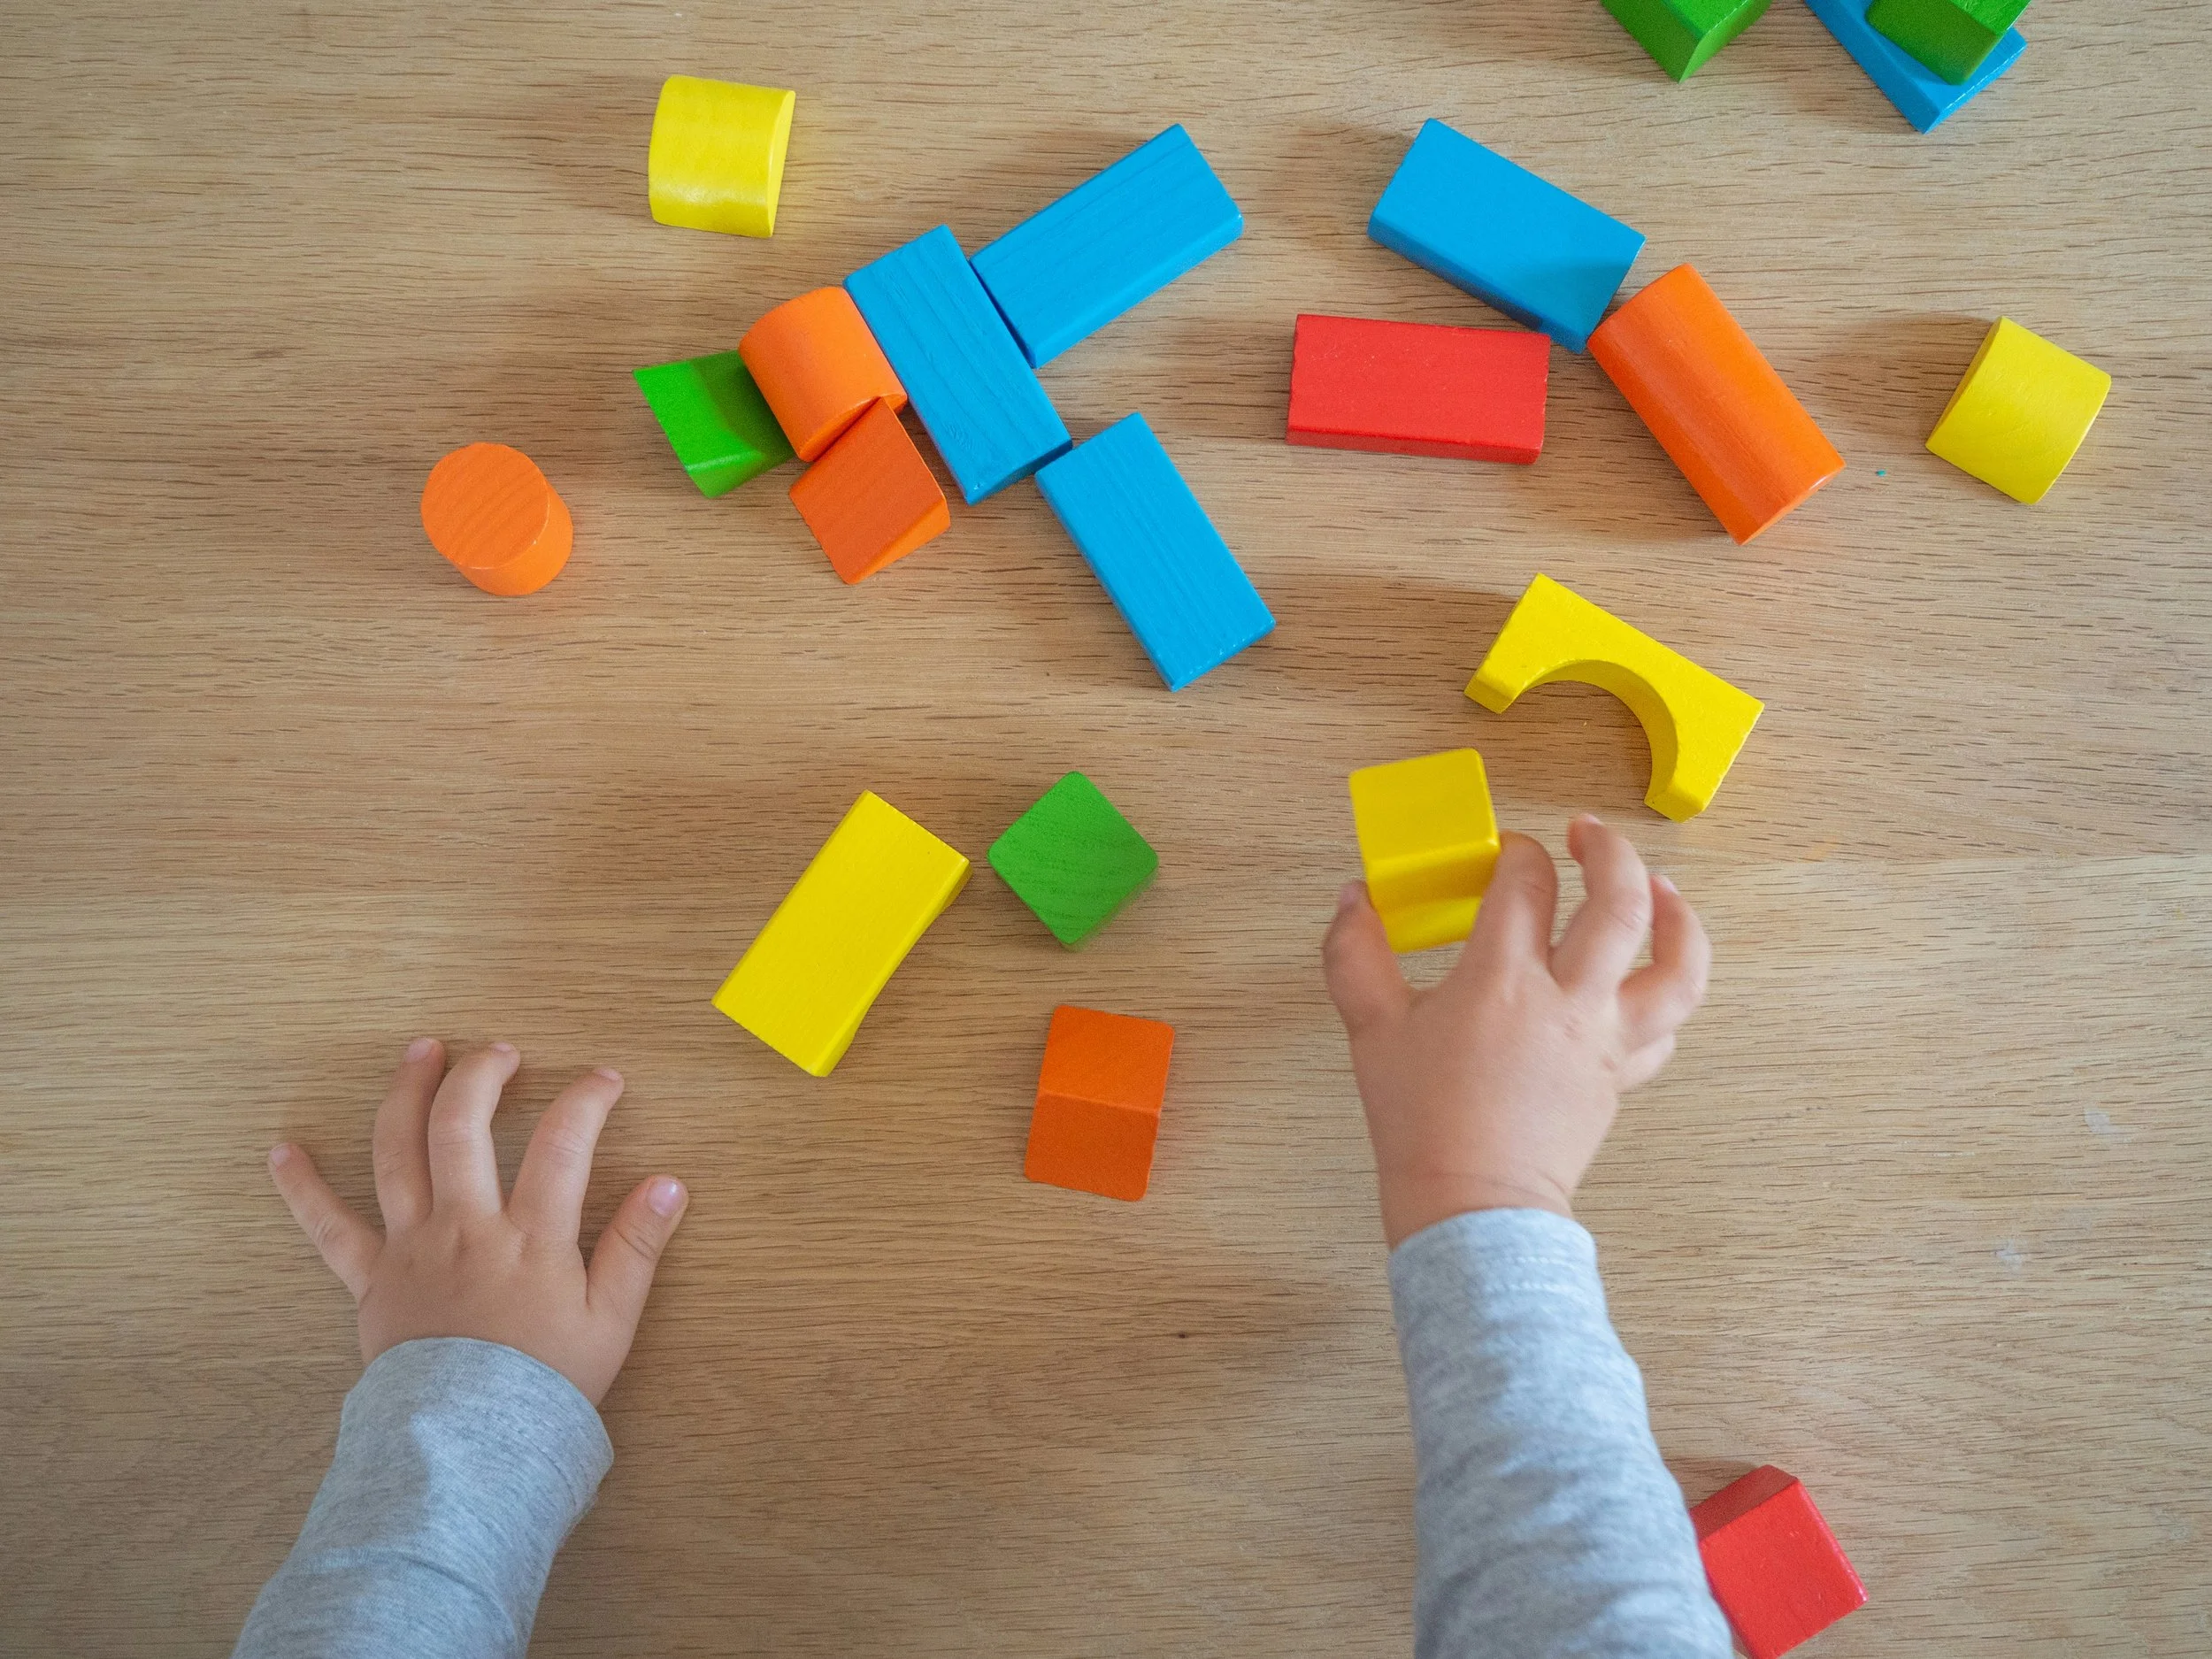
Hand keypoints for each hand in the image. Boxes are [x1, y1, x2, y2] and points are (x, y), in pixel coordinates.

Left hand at [267, 1039, 688, 1404]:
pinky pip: (329, 1229)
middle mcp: (466, 1228)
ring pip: (399, 1154)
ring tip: (419, 1050)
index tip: (605, 1079)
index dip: (586, 1100)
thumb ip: (637, 1247)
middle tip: (500, 1051)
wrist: (470, 1447)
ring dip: (406, 1094)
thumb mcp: (612, 1319)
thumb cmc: (547, 1384)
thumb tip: (669, 1184)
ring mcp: (413, 1248)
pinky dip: (303, 1189)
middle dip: (482, 1075)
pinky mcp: (372, 1279)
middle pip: (464, 1128)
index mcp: (531, 1236)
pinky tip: (282, 1151)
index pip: (563, 1143)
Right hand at [1322, 815, 1709, 1246]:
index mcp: (1501, 981)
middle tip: (1587, 834)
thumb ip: (1356, 955)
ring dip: (1679, 917)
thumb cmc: (1421, 1124)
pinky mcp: (1620, 1077)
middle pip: (1619, 902)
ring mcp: (1605, 1041)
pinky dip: (1667, 993)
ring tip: (1663, 890)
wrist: (1471, 1207)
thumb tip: (1354, 900)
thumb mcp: (1371, 1031)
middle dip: (1609, 852)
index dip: (1516, 853)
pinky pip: (1666, 1028)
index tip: (1503, 853)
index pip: (1526, 884)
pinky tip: (1649, 975)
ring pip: (1677, 966)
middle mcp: (1567, 1002)